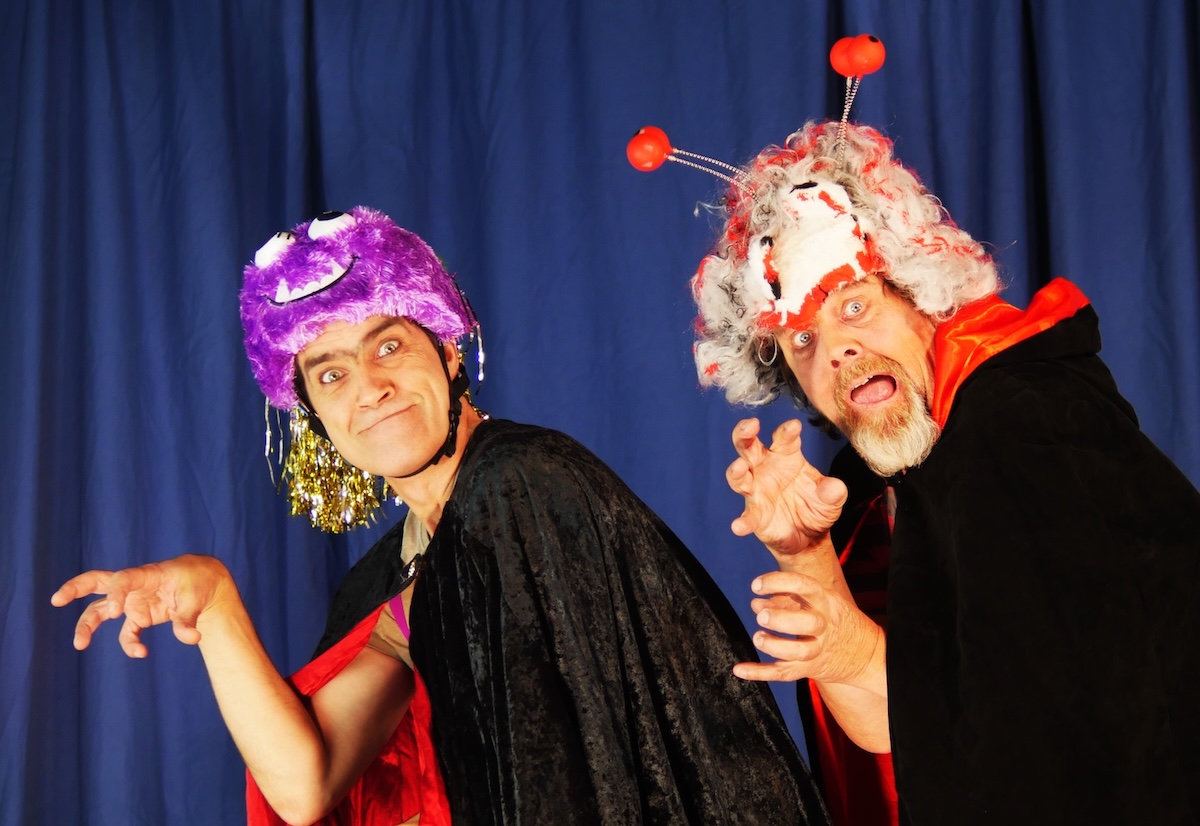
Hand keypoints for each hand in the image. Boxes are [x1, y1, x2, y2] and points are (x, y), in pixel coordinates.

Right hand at [51, 554, 237, 656]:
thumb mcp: (196, 598)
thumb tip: (191, 639)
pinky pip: (127, 632)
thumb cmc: (197, 582)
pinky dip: (130, 644)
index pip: (122, 579)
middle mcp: (133, 587)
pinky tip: (141, 653)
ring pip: (101, 610)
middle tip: (56, 599)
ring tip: (79, 645)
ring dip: (88, 627)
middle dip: (74, 589)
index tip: (115, 613)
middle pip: (96, 582)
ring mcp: (133, 602)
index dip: (115, 594)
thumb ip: (188, 619)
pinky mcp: (139, 616)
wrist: (204, 581)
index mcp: (146, 574)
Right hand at [727, 418, 846, 557]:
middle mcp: (766, 469)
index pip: (784, 439)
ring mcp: (757, 491)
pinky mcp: (755, 516)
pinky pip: (747, 516)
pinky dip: (742, 521)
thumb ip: (833, 491)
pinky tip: (739, 526)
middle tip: (750, 425)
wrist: (809, 537)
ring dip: (737, 471)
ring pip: (739, 476)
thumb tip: (833, 487)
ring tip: (740, 467)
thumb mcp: (832, 499)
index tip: (794, 426)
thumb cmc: (816, 507)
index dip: (787, 431)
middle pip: (749, 446)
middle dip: (745, 433)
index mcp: (787, 456)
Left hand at [733, 570, 880, 684]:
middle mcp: (824, 626)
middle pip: (807, 623)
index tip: (756, 585)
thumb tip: (755, 603)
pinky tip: (739, 669)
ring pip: (797, 652)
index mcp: (826, 602)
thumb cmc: (834, 619)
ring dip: (774, 645)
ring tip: (758, 637)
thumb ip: (786, 599)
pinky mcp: (810, 669)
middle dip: (781, 619)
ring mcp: (818, 649)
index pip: (804, 586)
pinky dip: (759, 672)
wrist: (866, 653)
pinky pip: (784, 673)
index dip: (778, 583)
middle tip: (761, 617)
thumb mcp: (820, 601)